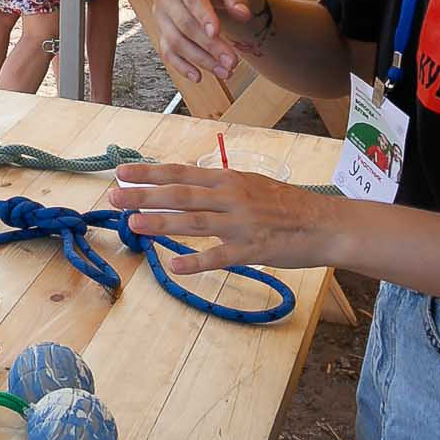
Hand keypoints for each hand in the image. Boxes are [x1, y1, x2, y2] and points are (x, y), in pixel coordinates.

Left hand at [105, 163, 343, 272]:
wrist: (326, 224)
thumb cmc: (286, 205)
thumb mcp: (250, 185)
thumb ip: (218, 187)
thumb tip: (184, 186)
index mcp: (229, 180)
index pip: (182, 173)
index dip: (150, 173)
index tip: (122, 173)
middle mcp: (232, 197)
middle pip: (181, 195)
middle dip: (144, 196)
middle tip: (113, 198)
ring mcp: (242, 224)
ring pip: (195, 222)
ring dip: (161, 223)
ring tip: (133, 225)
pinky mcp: (254, 250)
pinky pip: (221, 257)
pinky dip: (197, 261)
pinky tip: (175, 266)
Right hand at [147, 0, 267, 84]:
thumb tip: (242, 13)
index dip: (203, 16)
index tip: (216, 32)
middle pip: (185, 25)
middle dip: (210, 45)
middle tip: (232, 61)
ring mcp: (161, 17)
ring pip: (176, 42)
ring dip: (201, 60)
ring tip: (224, 71)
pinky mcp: (162, 33)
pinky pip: (168, 54)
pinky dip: (182, 67)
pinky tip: (199, 76)